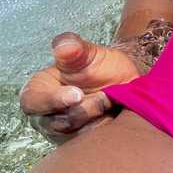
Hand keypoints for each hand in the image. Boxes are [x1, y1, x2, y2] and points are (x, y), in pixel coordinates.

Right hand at [19, 32, 140, 143]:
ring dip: (100, 115)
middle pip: (60, 122)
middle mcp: (46, 115)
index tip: (77, 94)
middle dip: (87, 107)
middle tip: (104, 94)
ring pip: (79, 133)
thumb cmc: (98, 65)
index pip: (32, 101)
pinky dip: (107, 126)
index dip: (53, 99)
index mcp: (39, 91)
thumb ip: (74, 48)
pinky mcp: (82, 142)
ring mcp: (64, 131)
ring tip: (109, 98)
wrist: (124, 80)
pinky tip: (114, 112)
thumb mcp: (88, 53)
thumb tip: (63, 46)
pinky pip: (93, 140)